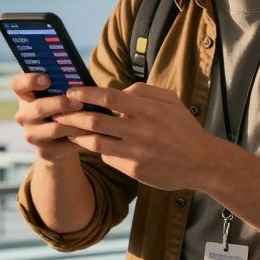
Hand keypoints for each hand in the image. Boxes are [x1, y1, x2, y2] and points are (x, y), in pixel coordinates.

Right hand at [11, 73, 85, 164]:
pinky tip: (93, 131)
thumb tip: (80, 80)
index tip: (47, 79)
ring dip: (76, 121)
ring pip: (55, 128)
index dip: (30, 80)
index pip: (18, 84)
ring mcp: (32, 135)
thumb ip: (64, 86)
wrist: (59, 145)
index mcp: (25, 96)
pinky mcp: (45, 152)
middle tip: (78, 102)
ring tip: (92, 117)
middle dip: (61, 104)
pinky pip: (67, 143)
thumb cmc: (63, 110)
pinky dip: (82, 136)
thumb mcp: (59, 97)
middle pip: (38, 108)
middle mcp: (23, 116)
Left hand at [58, 83, 232, 190]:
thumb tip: (117, 90)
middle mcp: (140, 130)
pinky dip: (99, 150)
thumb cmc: (183, 128)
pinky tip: (92, 144)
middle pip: (95, 120)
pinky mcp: (134, 170)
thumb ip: (142, 91)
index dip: (85, 93)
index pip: (108, 97)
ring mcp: (136, 152)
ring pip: (95, 142)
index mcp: (147, 109)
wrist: (202, 162)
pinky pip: (108, 157)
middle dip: (71, 115)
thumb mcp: (169, 100)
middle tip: (57, 112)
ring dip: (77, 135)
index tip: (70, 91)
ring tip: (66, 129)